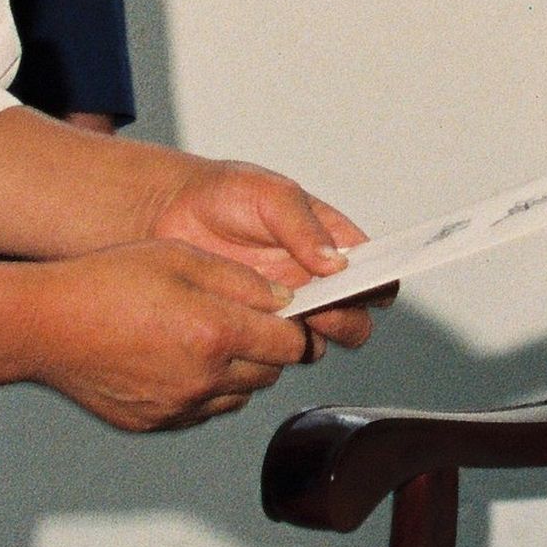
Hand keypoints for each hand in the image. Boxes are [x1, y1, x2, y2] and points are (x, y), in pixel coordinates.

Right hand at [24, 240, 327, 430]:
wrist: (45, 326)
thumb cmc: (106, 283)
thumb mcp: (181, 258)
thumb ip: (241, 281)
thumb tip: (283, 300)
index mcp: (214, 333)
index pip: (291, 343)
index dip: (296, 326)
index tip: (288, 314)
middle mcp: (203, 379)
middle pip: (270, 372)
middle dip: (267, 347)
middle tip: (242, 321)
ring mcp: (180, 407)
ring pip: (239, 395)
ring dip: (238, 371)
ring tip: (205, 338)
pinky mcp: (158, 423)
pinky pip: (203, 410)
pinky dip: (204, 390)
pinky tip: (177, 360)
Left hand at [148, 158, 384, 351]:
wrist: (167, 214)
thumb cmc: (225, 194)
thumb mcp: (270, 195)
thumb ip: (304, 226)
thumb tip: (339, 262)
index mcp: (332, 244)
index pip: (376, 273)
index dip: (379, 284)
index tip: (362, 286)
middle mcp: (316, 281)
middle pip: (356, 318)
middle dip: (346, 319)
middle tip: (319, 309)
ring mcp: (286, 308)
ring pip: (318, 342)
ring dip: (309, 337)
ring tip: (283, 318)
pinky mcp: (254, 327)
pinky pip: (277, 352)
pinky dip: (273, 348)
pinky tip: (254, 329)